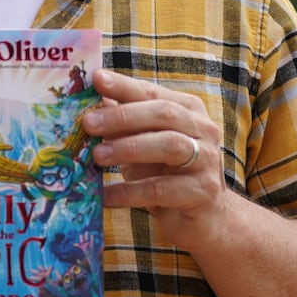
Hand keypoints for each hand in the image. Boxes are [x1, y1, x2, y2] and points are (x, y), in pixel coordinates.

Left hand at [82, 68, 226, 251]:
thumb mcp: (143, 143)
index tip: (96, 79)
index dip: (124, 86)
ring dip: (129, 149)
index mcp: (188, 109)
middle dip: (123, 116)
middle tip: (89, 123)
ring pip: (170, 145)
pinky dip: (130, 192)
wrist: (204, 217)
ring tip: (97, 156)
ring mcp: (207, 160)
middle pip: (164, 114)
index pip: (152, 92)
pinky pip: (162, 189)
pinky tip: (105, 196)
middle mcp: (203, 129)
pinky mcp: (202, 192)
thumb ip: (123, 122)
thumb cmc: (167, 174)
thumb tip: (90, 100)